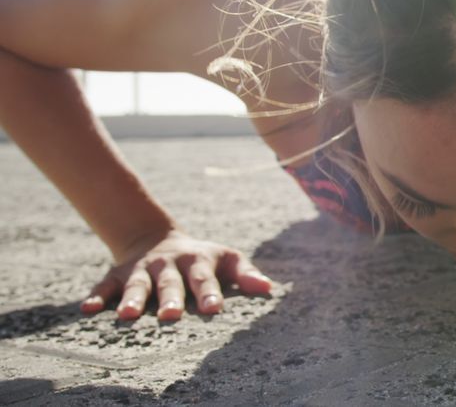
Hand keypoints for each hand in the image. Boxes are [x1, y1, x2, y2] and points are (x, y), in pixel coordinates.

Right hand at [80, 230, 271, 320]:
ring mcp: (141, 270)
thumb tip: (269, 288)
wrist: (156, 238)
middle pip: (170, 284)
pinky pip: (104, 286)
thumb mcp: (226, 259)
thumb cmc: (201, 258)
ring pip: (137, 285)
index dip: (210, 294)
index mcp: (197, 261)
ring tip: (128, 316)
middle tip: (172, 317)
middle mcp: (168, 265)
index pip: (205, 279)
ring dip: (133, 300)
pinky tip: (87, 310)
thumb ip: (245, 274)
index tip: (214, 310)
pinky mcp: (117, 275)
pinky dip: (96, 296)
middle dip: (170, 300)